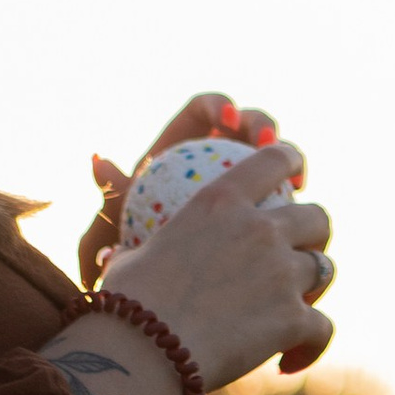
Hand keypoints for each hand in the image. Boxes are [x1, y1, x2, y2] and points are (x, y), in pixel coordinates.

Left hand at [77, 90, 281, 291]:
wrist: (156, 287)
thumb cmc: (134, 244)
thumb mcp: (122, 220)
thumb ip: (115, 191)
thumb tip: (97, 160)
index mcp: (185, 142)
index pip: (205, 110)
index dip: (219, 106)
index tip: (226, 118)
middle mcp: (220, 155)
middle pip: (248, 125)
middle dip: (263, 125)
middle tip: (268, 141)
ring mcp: (249, 181)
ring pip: (277, 162)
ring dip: (291, 162)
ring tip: (295, 180)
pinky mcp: (270, 209)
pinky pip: (286, 200)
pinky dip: (294, 205)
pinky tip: (297, 220)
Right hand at [100, 138, 333, 394]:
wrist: (143, 352)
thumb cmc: (124, 304)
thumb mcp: (128, 258)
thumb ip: (141, 246)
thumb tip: (116, 240)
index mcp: (220, 201)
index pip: (274, 160)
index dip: (291, 161)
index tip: (296, 174)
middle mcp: (260, 229)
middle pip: (318, 217)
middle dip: (316, 233)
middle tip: (300, 254)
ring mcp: (282, 273)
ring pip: (325, 270)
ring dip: (313, 288)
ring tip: (296, 308)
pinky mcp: (293, 319)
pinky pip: (323, 328)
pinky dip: (312, 344)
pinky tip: (291, 361)